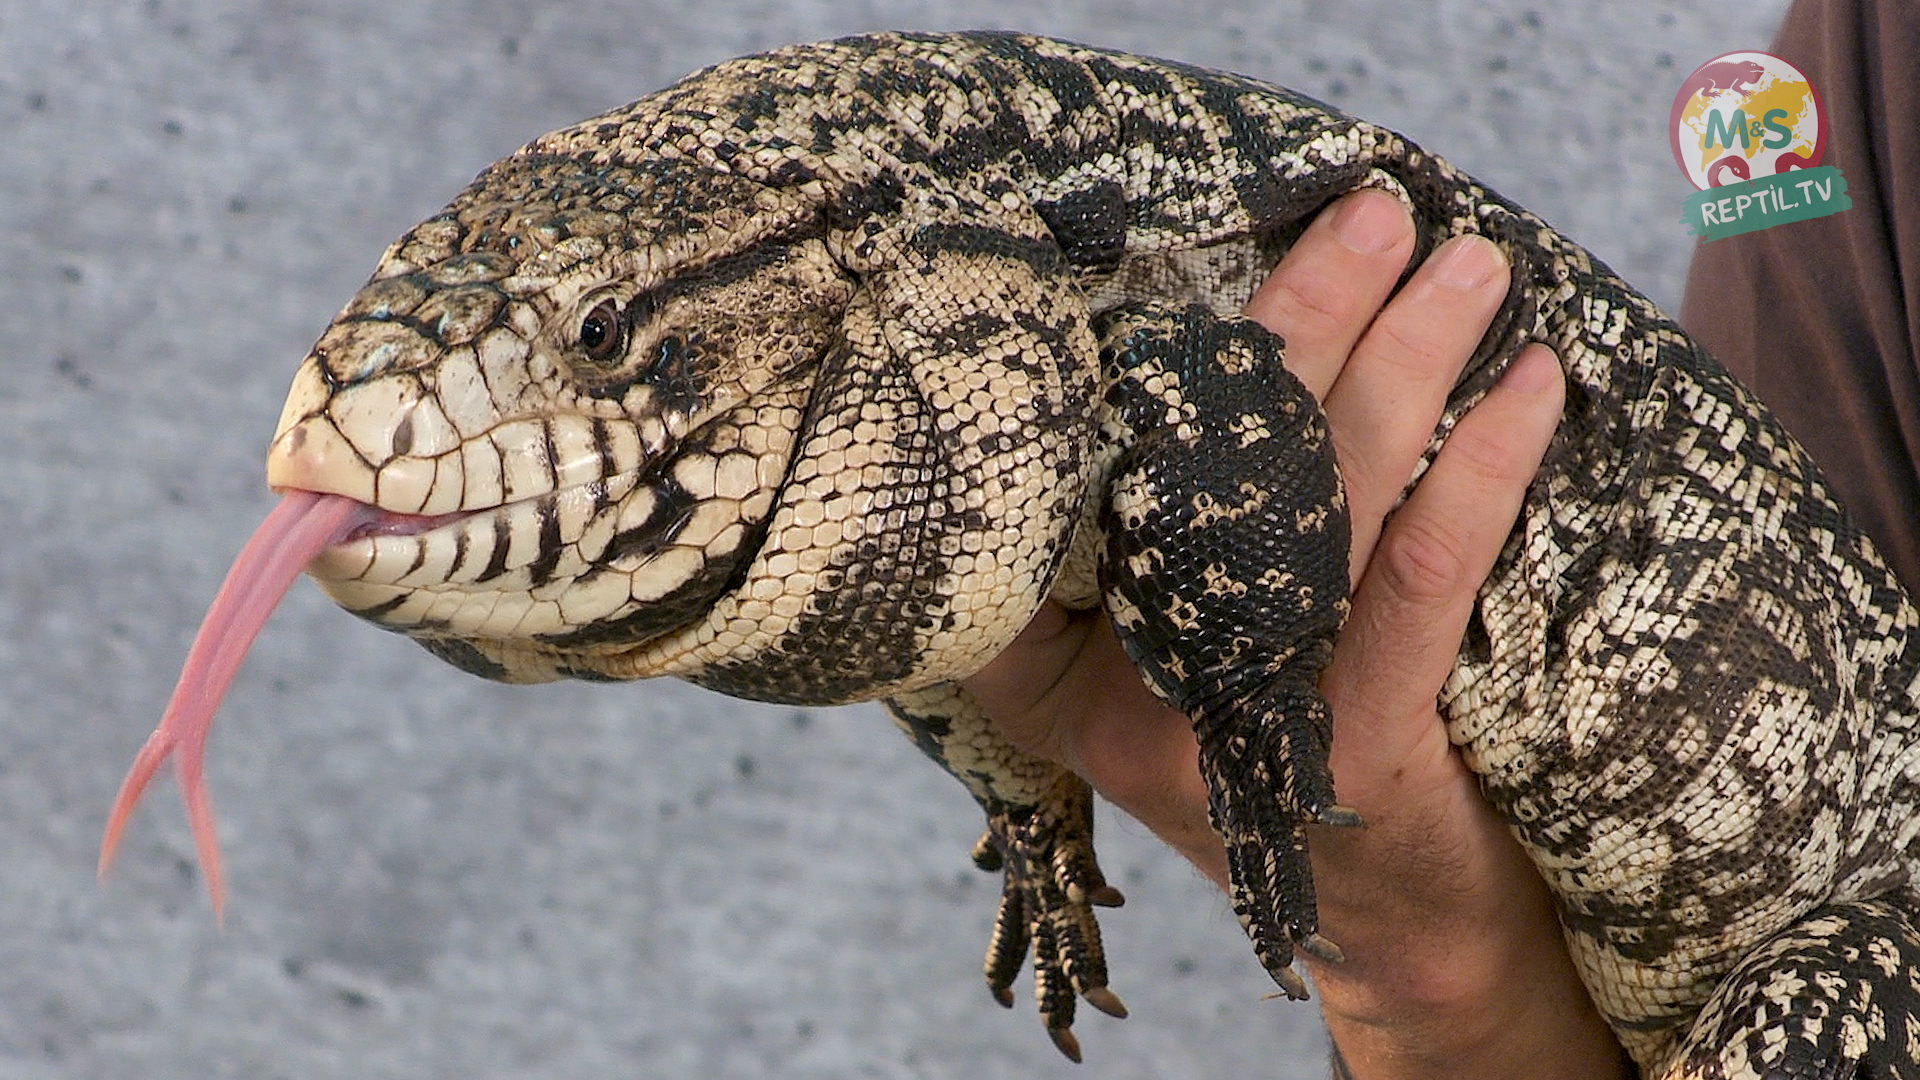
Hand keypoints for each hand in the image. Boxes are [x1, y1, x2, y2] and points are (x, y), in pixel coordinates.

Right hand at [962, 190, 1627, 1077]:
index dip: (1100, 363)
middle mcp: (1127, 682)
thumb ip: (1120, 556)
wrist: (1388, 930)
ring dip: (1401, 361)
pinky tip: (1529, 392)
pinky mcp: (1354, 743)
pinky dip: (1477, 472)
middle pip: (1204, 458)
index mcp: (1051, 657)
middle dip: (1296, 319)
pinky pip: (1418, 581)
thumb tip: (1153, 369)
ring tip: (1465, 263)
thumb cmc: (1271, 758)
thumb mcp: (1158, 663)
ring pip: (1313, 498)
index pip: (1057, 482)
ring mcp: (1237, 714)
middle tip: (1366, 213)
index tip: (1157, 250)